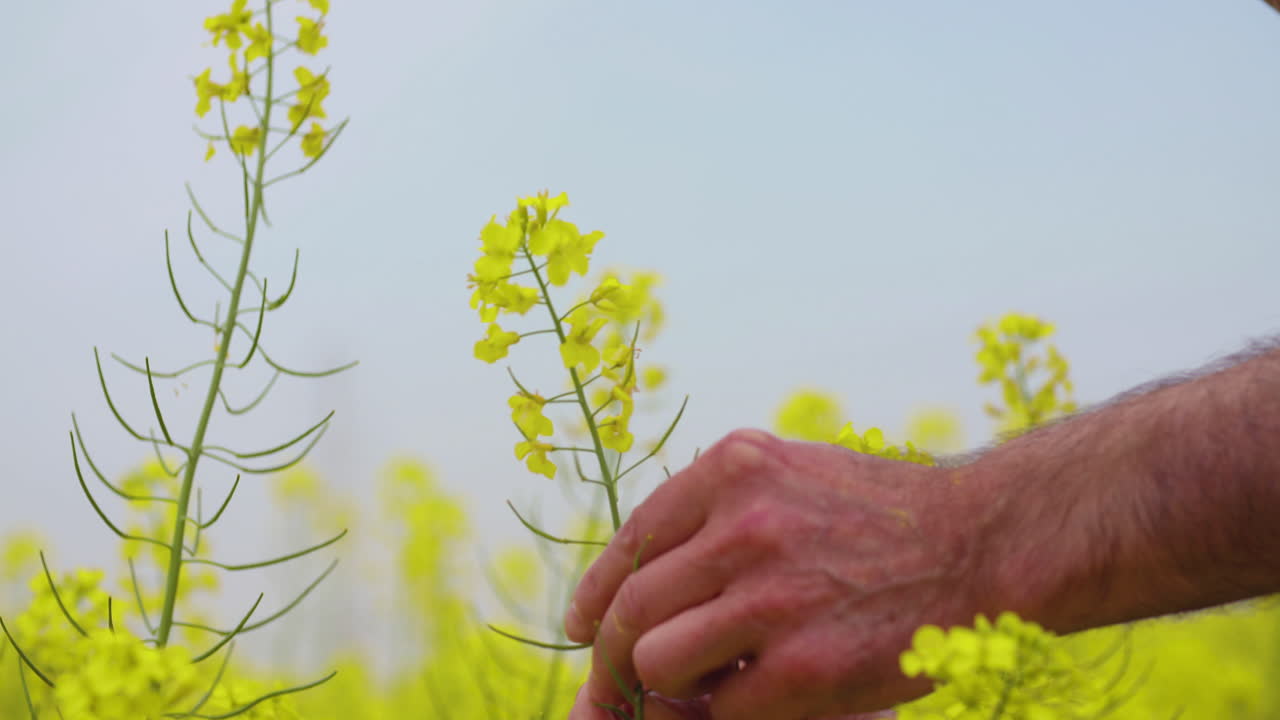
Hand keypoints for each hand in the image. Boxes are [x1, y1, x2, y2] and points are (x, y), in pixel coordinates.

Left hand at [565, 429, 994, 718]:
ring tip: (694, 688)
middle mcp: (744, 525)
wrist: (985, 543)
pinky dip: (721, 714)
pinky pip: (716, 709)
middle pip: (631, 606)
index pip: (632, 538)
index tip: (583, 623)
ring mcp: (772, 598)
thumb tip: (645, 568)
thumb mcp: (795, 471)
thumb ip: (721, 504)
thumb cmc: (888, 512)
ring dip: (665, 686)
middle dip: (610, 652)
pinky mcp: (803, 667)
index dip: (596, 590)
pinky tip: (748, 701)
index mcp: (735, 469)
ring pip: (655, 660)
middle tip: (613, 677)